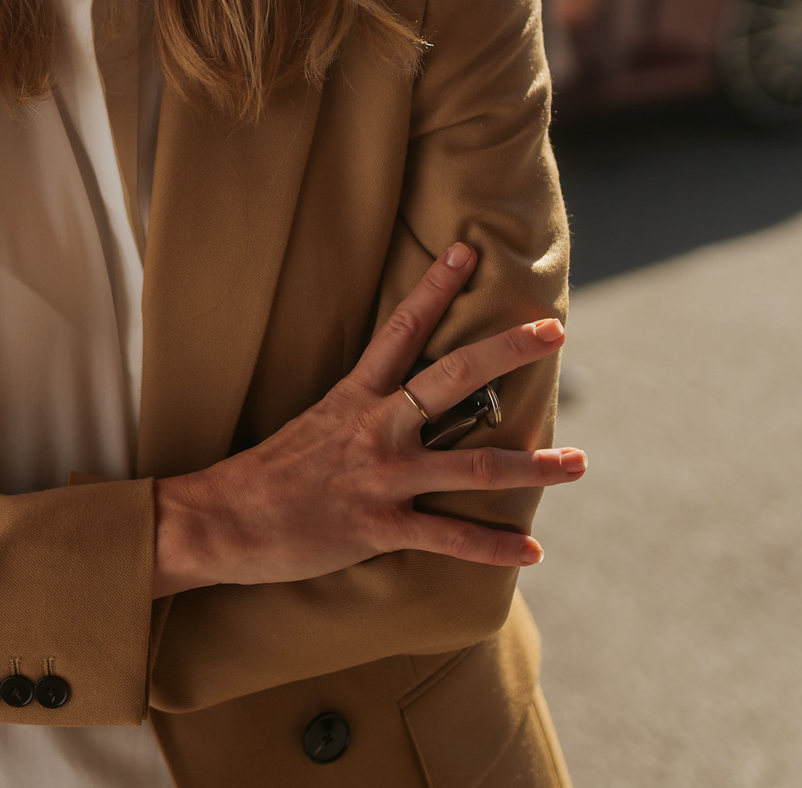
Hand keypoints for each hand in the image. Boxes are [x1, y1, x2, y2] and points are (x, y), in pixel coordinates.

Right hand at [150, 242, 584, 595]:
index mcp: (354, 396)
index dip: (436, 287)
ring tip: (578, 462)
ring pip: (473, 466)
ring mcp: (381, 477)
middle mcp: (375, 429)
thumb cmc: (266, 474)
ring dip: (533, 465)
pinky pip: (448, 538)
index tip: (468, 252)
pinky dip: (493, 545)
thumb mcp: (313, 423)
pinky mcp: (378, 527)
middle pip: (453, 379)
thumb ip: (359, 413)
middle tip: (554, 329)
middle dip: (507, 351)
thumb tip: (398, 404)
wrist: (222, 519)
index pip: (402, 328)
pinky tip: (531, 550)